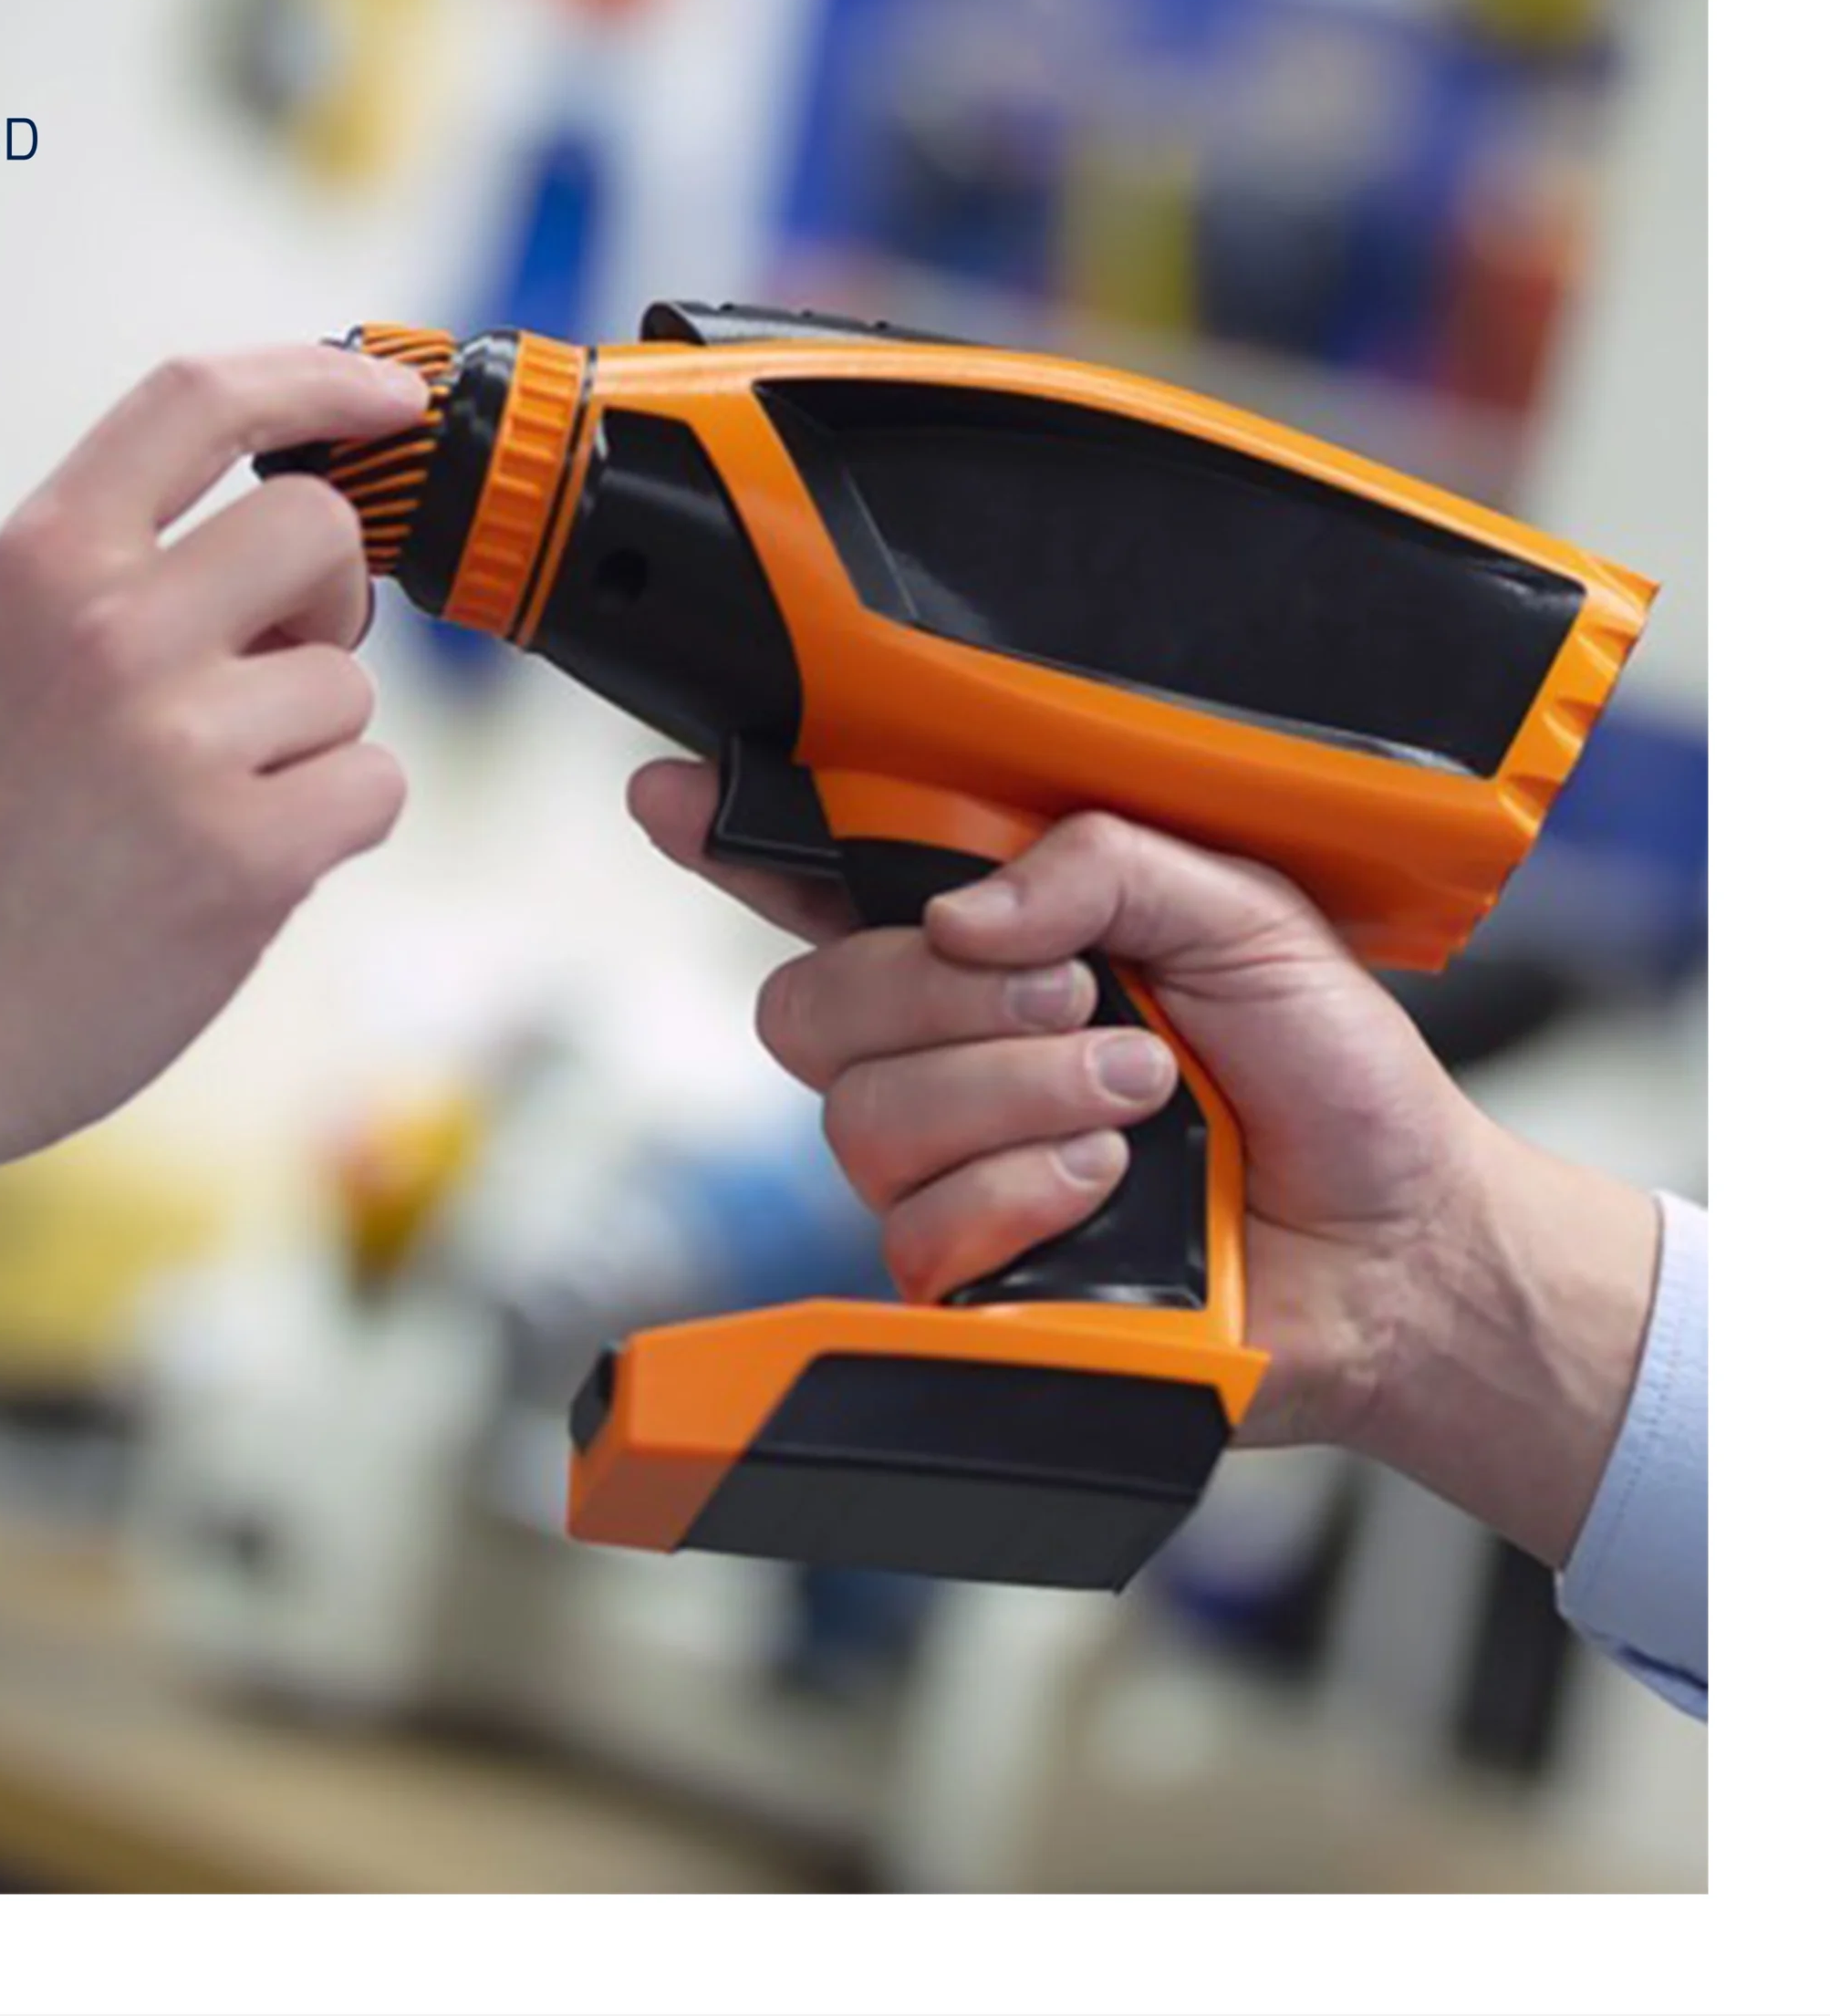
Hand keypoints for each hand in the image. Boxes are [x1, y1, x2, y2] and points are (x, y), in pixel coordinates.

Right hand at [0, 346, 424, 1388]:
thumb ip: (122, 581)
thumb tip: (296, 539)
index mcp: (38, 564)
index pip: (196, 399)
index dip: (317, 379)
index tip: (387, 398)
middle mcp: (108, 629)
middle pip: (321, 531)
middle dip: (330, 602)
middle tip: (271, 674)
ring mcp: (179, 742)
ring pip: (349, 687)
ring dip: (309, 749)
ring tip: (200, 812)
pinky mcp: (243, 856)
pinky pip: (374, 788)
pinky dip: (333, 829)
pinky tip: (237, 871)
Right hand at [629, 759, 1660, 1563]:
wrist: (1398, 1236)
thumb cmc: (1326, 1067)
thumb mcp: (1244, 912)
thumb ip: (1102, 865)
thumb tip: (956, 918)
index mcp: (992, 946)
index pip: (826, 884)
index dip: (733, 841)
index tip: (671, 795)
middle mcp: (942, 1053)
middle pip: (809, 1003)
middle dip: (939, 994)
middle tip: (1080, 996)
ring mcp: (944, 1168)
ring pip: (861, 1116)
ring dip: (1012, 1091)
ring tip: (1137, 1094)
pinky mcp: (968, 1275)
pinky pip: (918, 1226)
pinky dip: (1022, 1192)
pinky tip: (1107, 1185)